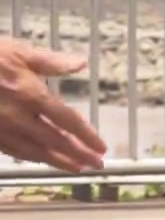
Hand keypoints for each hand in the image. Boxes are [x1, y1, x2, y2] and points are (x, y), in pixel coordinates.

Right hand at [0, 36, 106, 173]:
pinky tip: (42, 159)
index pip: (66, 120)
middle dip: (78, 154)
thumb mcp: (20, 51)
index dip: (85, 135)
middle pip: (55, 141)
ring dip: (57, 161)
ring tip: (76, 168)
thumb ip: (51, 62)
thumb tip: (81, 63)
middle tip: (96, 165)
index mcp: (31, 95)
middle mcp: (19, 117)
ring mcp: (3, 129)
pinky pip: (14, 151)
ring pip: (34, 151)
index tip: (100, 146)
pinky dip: (32, 158)